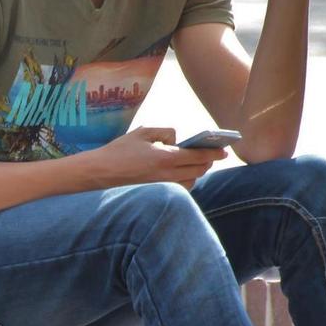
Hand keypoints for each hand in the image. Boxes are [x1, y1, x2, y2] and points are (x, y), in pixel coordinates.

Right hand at [94, 127, 226, 188]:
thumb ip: (165, 132)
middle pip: (198, 170)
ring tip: (197, 163)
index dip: (214, 153)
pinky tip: (182, 173)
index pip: (198, 157)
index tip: (224, 151)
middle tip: (212, 155)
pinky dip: (186, 180)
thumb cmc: (120, 150)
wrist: (101, 172)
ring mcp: (163, 186)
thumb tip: (178, 140)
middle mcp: (167, 175)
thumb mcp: (143, 132)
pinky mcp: (157, 193)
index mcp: (165, 157)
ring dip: (197, 172)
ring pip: (191, 181)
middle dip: (207, 162)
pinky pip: (180, 188)